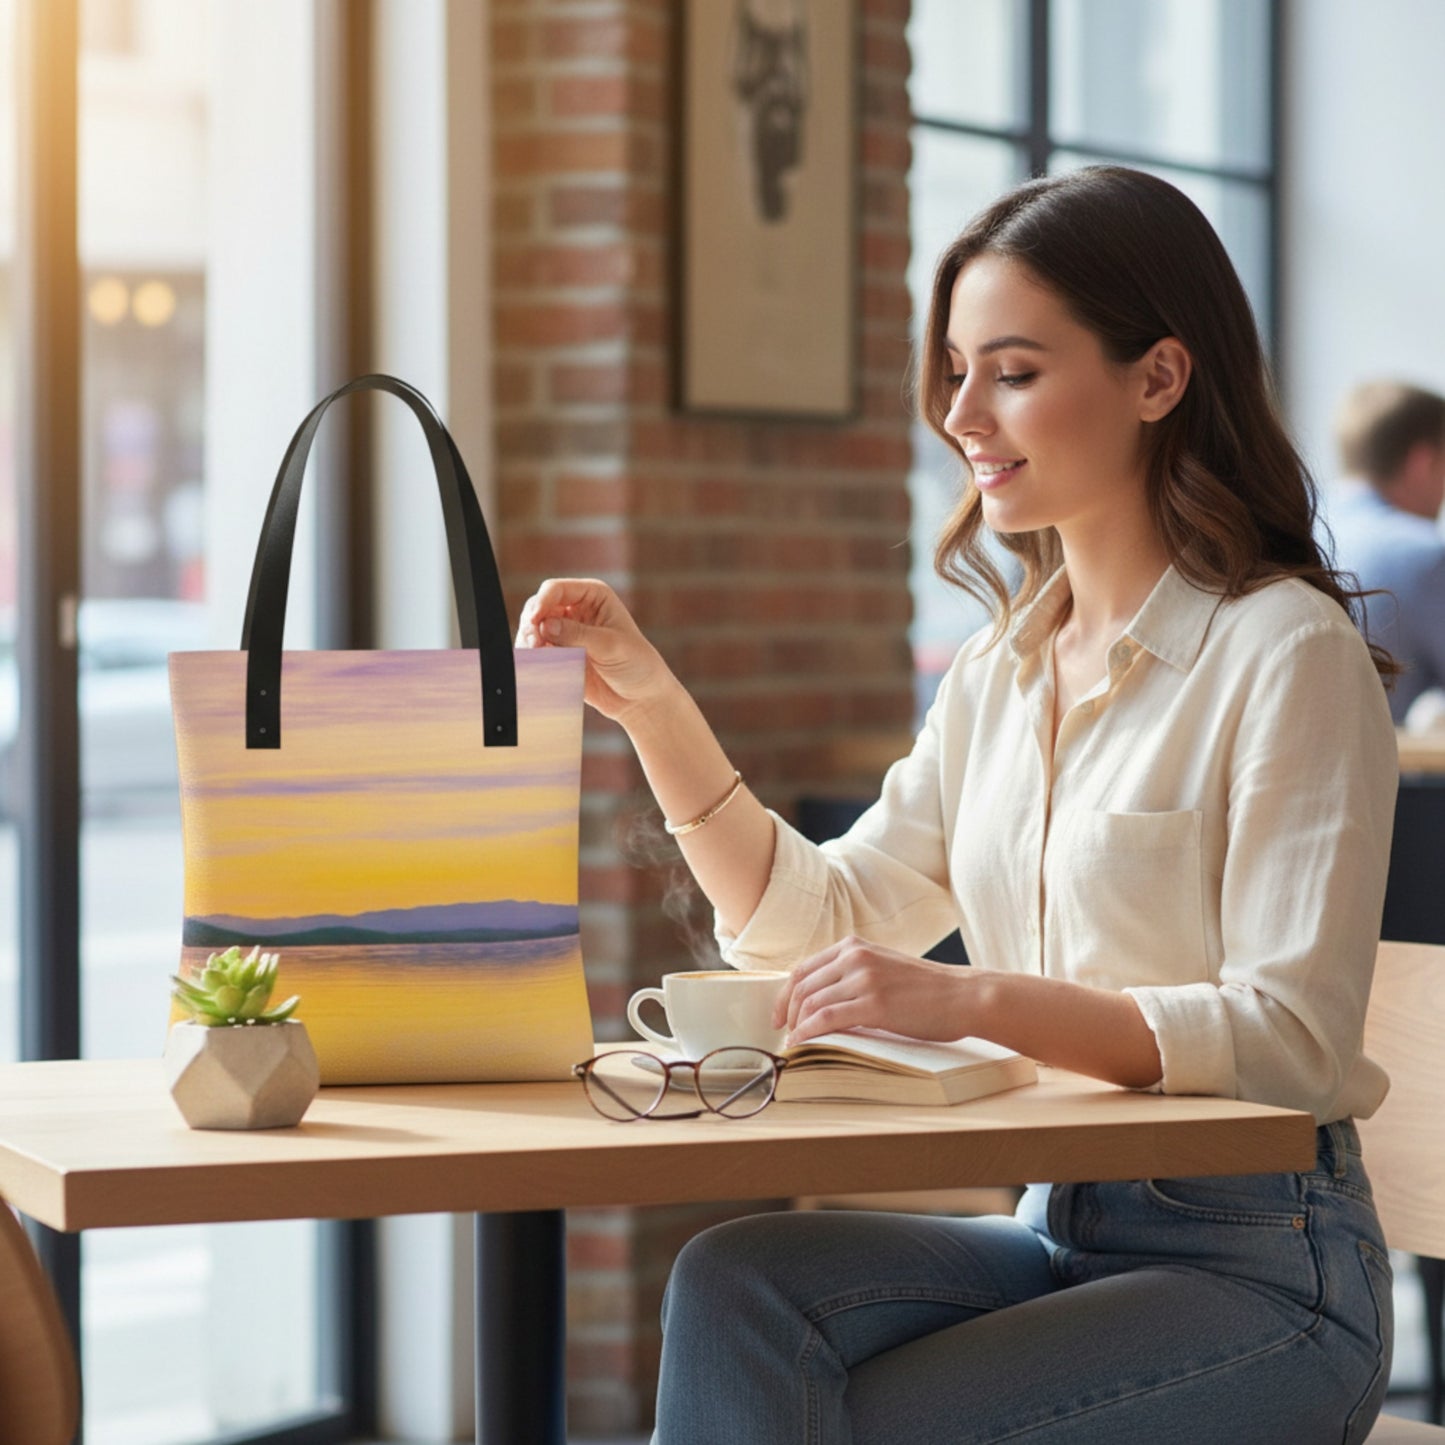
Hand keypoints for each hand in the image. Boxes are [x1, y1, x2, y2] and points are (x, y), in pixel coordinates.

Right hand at [516, 578, 674, 721]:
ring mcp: (565, 633)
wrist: (641, 698)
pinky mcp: (559, 656)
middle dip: (532, 625)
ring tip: (540, 659)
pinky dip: (533, 660)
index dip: (541, 602)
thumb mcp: (611, 646)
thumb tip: (545, 625)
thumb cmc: (637, 665)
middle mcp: (575, 610)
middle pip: (538, 608)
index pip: (556, 589)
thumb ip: (578, 635)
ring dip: (529, 643)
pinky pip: (535, 653)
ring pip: (532, 630)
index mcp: (593, 596)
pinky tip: (542, 669)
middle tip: (536, 646)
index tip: (535, 622)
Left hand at [773, 937, 972, 1046]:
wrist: (963, 996)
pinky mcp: (874, 1004)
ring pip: (810, 1003)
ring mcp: (864, 979)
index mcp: (854, 945)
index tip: (779, 1016)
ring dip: (796, 1027)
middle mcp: (855, 956)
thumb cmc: (927, 989)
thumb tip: (822, 999)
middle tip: (784, 1034)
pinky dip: (807, 1033)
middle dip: (787, 1014)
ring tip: (795, 1044)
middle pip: (801, 987)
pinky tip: (802, 1044)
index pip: (803, 969)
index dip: (784, 995)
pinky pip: (826, 1018)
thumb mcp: (883, 967)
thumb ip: (854, 974)